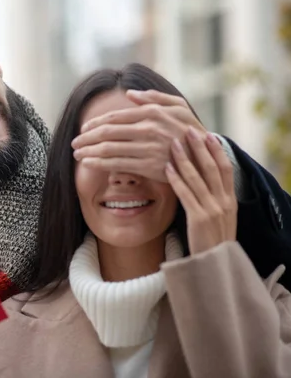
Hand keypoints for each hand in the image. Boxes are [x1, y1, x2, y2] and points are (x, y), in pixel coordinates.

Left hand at [72, 89, 205, 181]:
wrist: (206, 157)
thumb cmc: (189, 129)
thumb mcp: (178, 106)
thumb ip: (154, 98)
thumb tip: (130, 93)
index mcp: (152, 113)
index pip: (115, 117)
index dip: (95, 123)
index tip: (83, 128)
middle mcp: (148, 129)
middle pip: (107, 132)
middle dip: (86, 138)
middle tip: (74, 142)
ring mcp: (148, 148)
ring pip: (109, 148)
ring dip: (88, 151)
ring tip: (77, 154)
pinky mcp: (148, 166)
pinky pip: (117, 164)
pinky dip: (99, 163)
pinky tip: (88, 163)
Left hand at [165, 127, 236, 253]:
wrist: (216, 266)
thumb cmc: (212, 243)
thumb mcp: (219, 218)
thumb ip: (213, 200)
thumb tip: (201, 182)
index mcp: (230, 200)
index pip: (225, 169)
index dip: (216, 151)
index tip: (208, 135)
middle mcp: (224, 202)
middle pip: (212, 168)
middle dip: (200, 147)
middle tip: (190, 130)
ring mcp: (212, 209)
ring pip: (198, 177)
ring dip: (184, 158)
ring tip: (173, 143)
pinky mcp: (199, 219)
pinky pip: (186, 194)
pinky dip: (176, 178)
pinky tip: (166, 167)